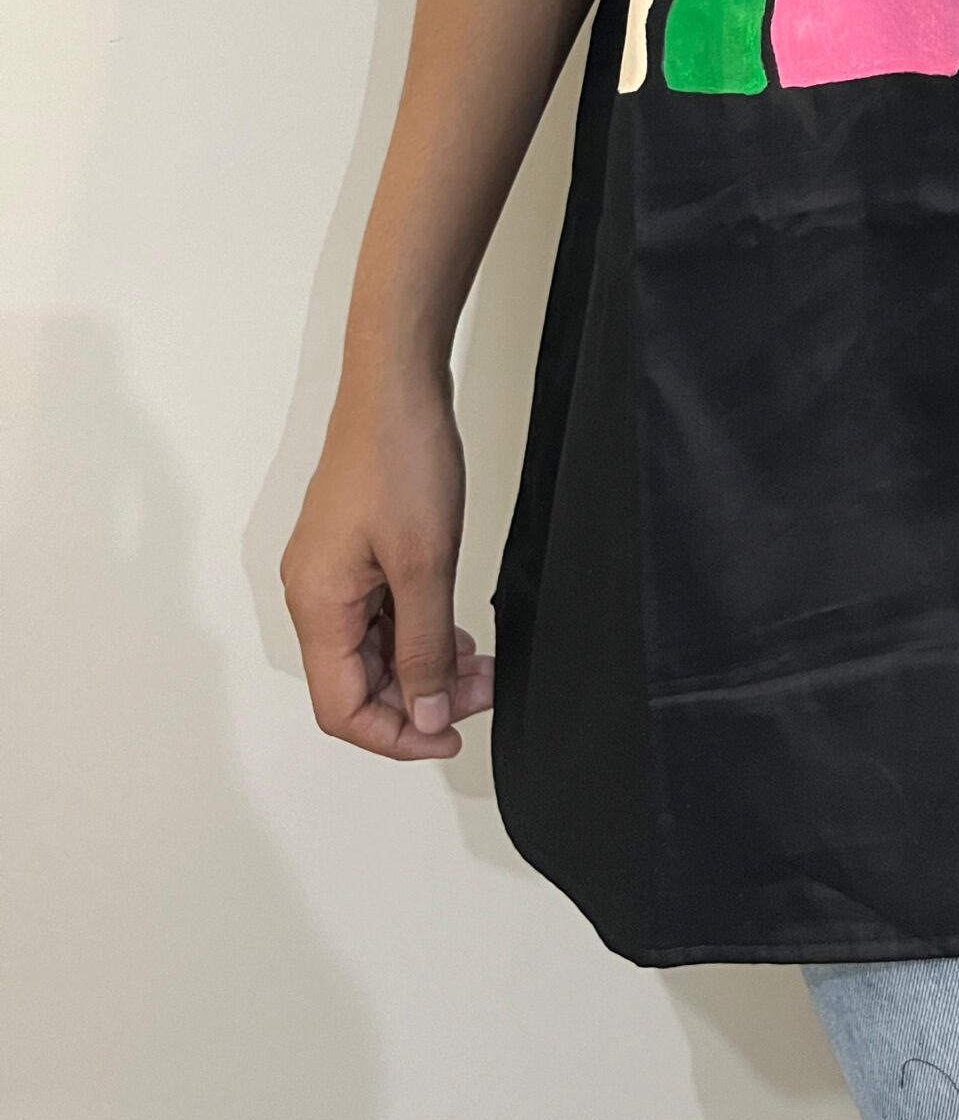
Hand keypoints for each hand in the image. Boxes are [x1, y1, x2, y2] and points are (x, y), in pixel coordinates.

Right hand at [281, 369, 492, 758]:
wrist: (395, 383)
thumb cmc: (402, 459)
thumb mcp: (425, 563)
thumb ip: (424, 646)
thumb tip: (426, 715)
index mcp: (317, 605)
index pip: (342, 708)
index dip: (396, 735)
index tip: (452, 735)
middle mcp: (313, 594)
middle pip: (356, 682)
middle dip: (419, 698)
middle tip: (485, 690)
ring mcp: (330, 570)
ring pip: (371, 649)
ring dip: (423, 665)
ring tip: (482, 663)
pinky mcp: (352, 549)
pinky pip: (379, 613)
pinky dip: (417, 630)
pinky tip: (457, 630)